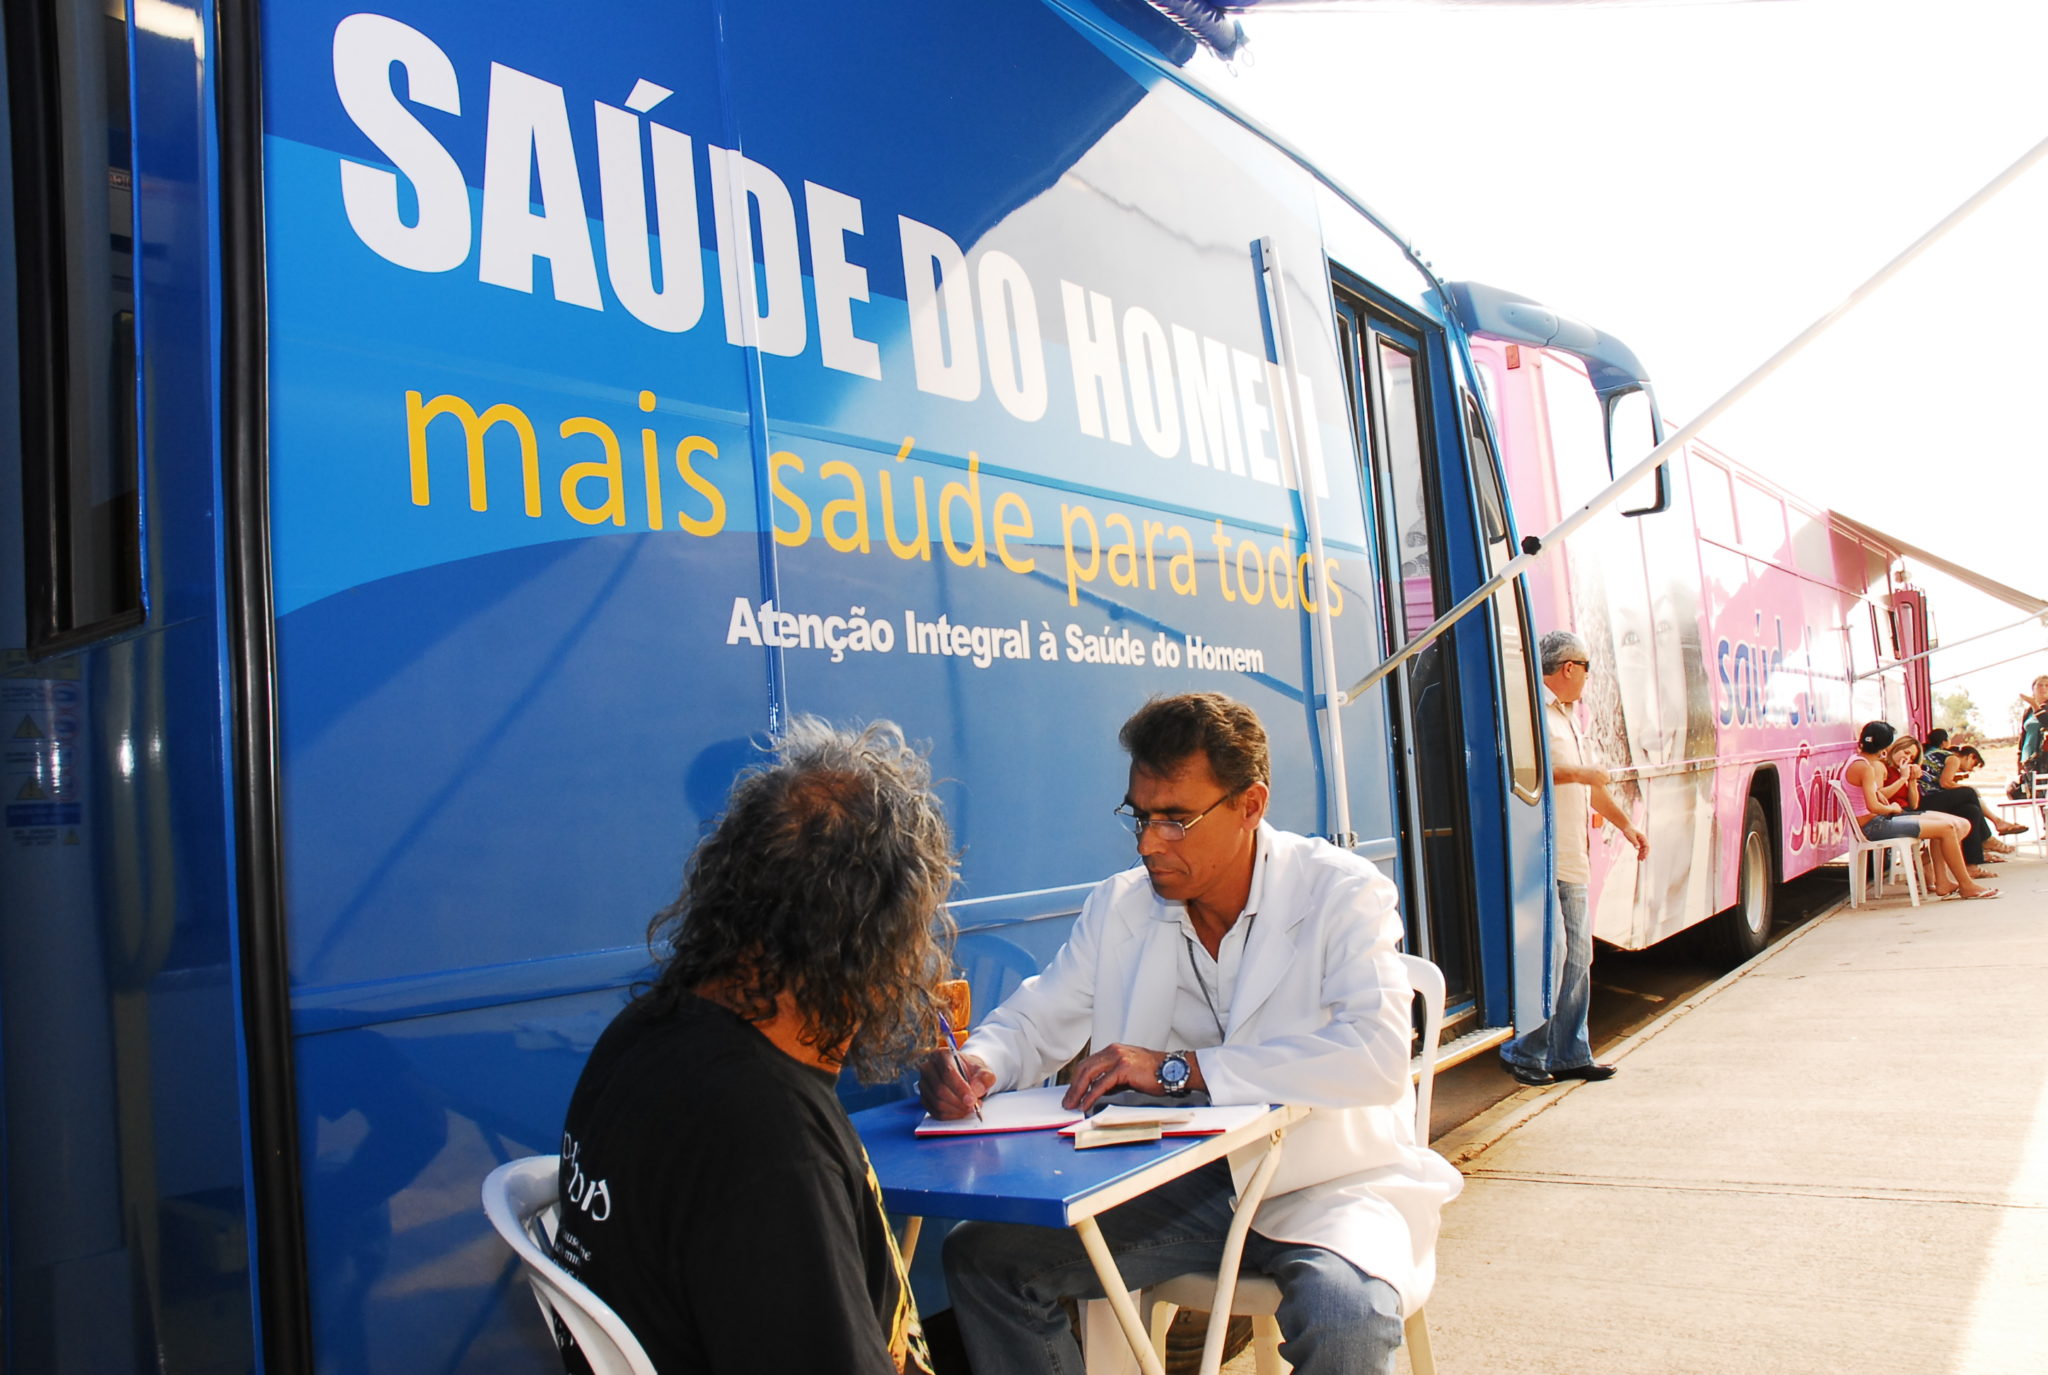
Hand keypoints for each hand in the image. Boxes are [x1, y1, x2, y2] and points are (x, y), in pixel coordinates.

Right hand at [917, 1049, 994, 1118]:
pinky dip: (950, 1115)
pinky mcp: (924, 1098)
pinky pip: (935, 1112)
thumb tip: (976, 1090)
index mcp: (942, 1055)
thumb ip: (984, 1078)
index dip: (960, 1089)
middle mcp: (929, 1067)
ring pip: (937, 1102)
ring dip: (956, 1110)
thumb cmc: (973, 1072)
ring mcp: (924, 1084)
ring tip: (969, 1108)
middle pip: (940, 1089)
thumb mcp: (984, 1071)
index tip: (972, 1100)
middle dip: (959, 1102)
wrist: (967, 1076)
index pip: (948, 1073)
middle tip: (974, 1106)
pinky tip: (961, 1112)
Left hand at [1061, 1043, 1199, 1111]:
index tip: (1071, 1093)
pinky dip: (1091, 1095)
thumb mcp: (1128, 1072)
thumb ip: (1112, 1078)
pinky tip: (1086, 1104)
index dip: (1076, 1079)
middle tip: (1068, 1101)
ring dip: (1078, 1091)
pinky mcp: (1123, 1068)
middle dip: (1073, 1086)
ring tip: (1073, 1105)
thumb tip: (1096, 1092)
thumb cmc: (1155, 1073)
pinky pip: (1101, 1083)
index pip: (1087, 1064)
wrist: (1173, 1070)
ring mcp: (1118, 1057)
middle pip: (1084, 1068)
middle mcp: (1113, 1051)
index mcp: (1113, 1050)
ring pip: (1089, 1074)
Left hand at [1623, 826, 1649, 859]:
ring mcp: (1641, 842)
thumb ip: (1634, 842)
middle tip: (1642, 860)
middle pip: (1646, 849)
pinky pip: (1640, 850)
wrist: (1626, 828)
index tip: (1644, 856)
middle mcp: (1643, 841)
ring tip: (1640, 860)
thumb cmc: (1629, 830)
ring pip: (1643, 850)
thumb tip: (1638, 848)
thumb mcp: (1631, 836)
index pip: (1647, 846)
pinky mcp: (1637, 844)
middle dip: (1644, 854)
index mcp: (1643, 838)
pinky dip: (1639, 854)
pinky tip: (1638, 858)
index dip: (1646, 851)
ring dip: (1642, 855)